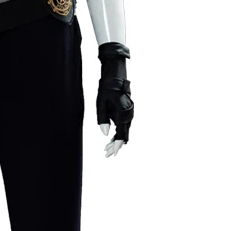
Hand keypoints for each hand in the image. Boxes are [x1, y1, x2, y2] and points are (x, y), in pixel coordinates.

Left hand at [96, 42, 132, 156]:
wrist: (115, 76)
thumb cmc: (106, 89)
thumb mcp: (100, 104)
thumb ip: (102, 119)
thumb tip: (105, 134)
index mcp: (122, 114)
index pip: (121, 135)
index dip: (116, 146)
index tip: (112, 154)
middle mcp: (128, 115)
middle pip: (123, 135)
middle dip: (115, 146)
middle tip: (107, 154)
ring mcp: (129, 114)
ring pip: (124, 131)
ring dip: (116, 140)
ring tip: (107, 149)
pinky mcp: (127, 111)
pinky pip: (124, 126)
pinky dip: (118, 133)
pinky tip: (111, 138)